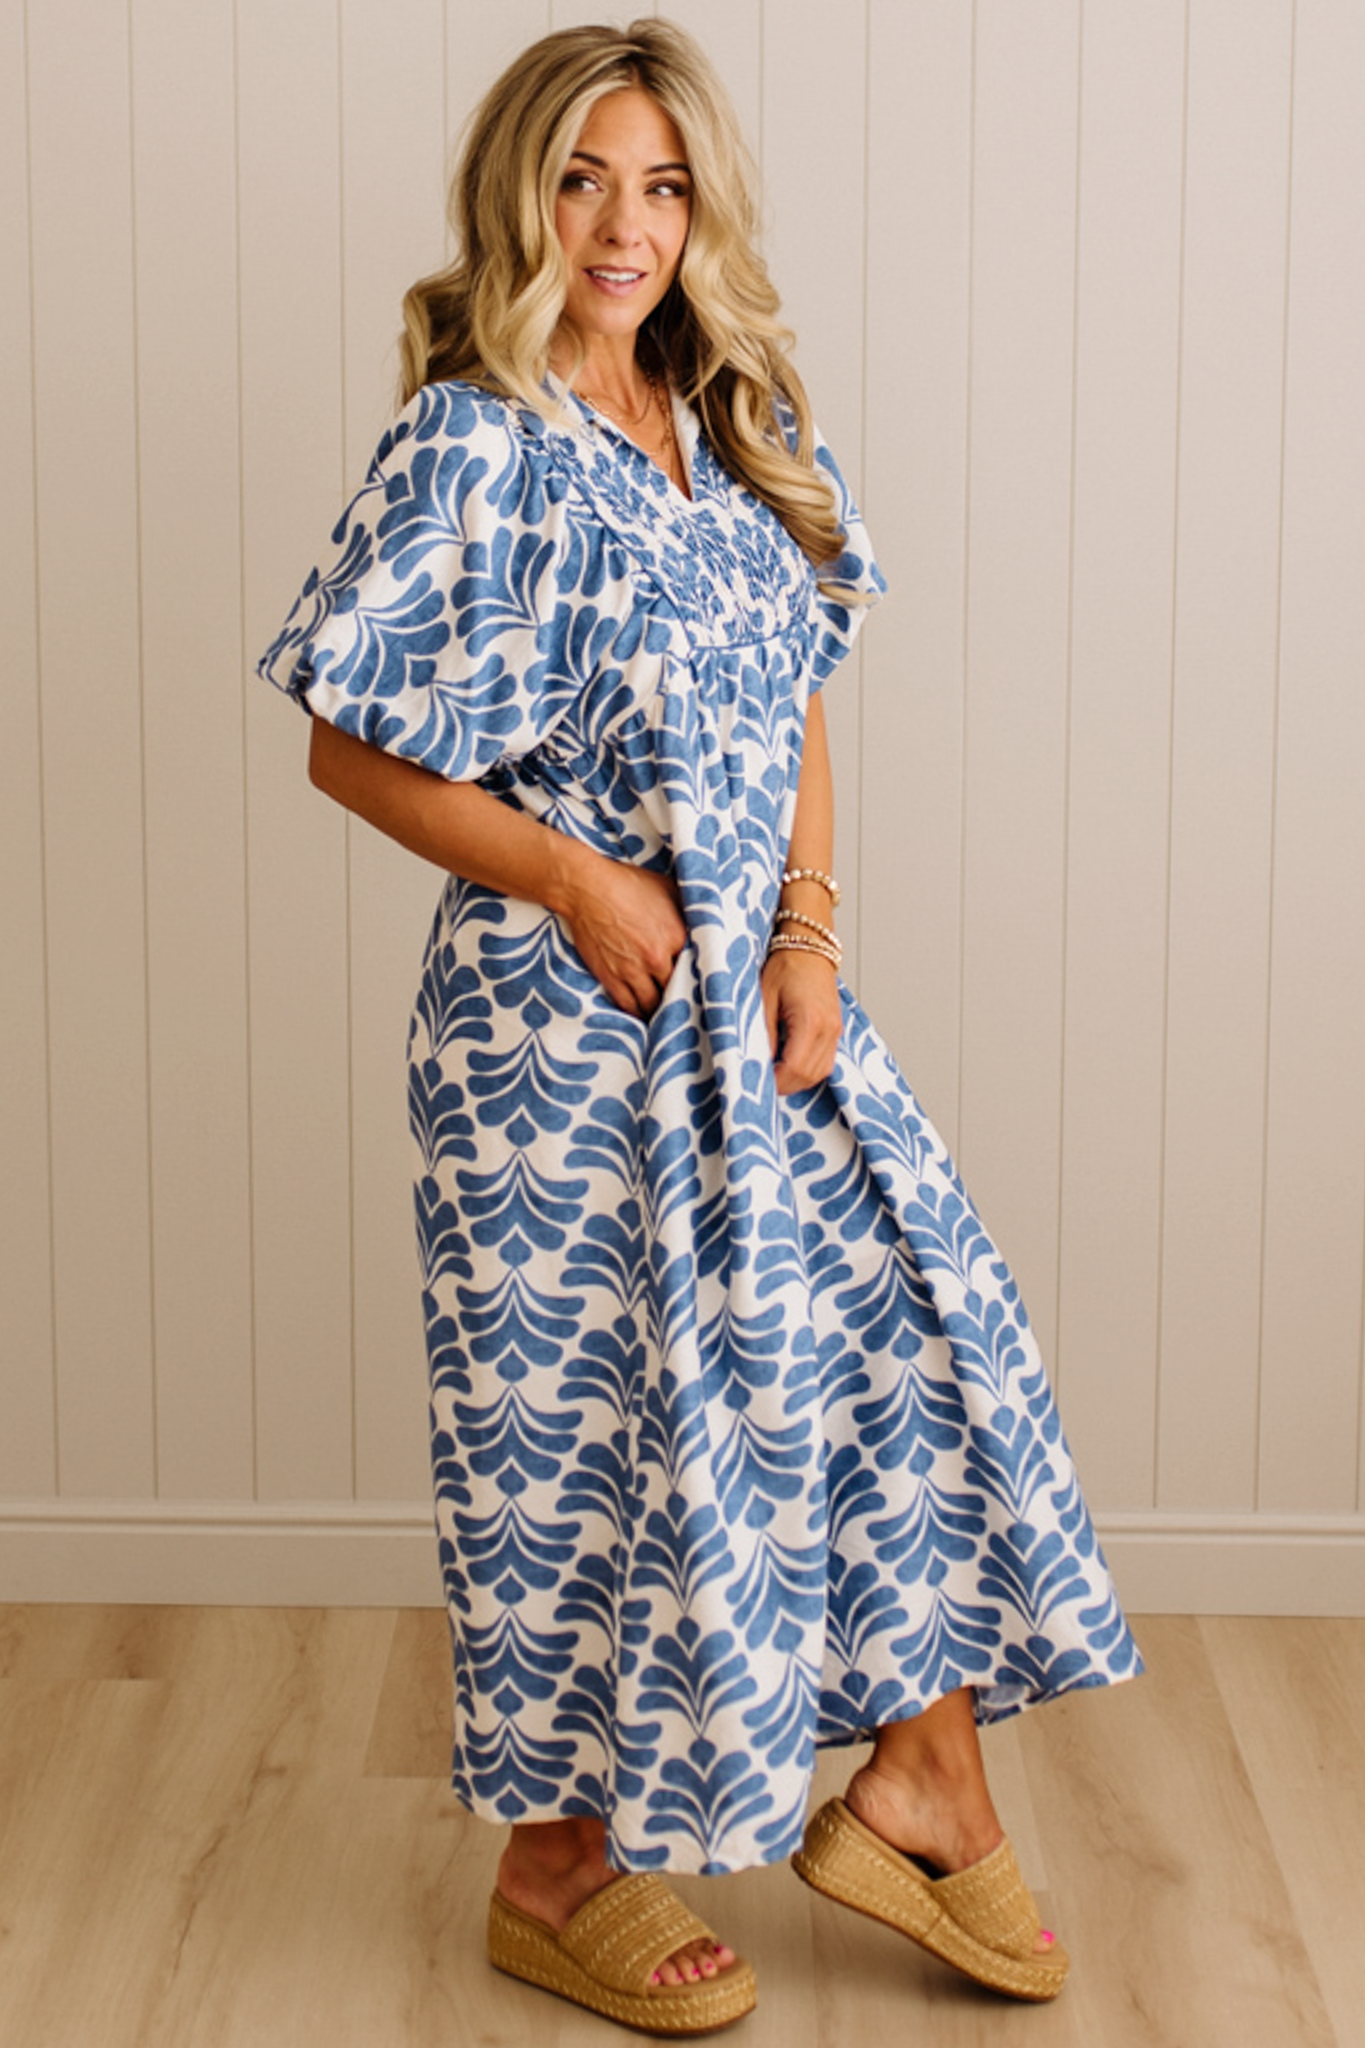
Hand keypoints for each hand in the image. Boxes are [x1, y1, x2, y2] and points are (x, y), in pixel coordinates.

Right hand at [559, 852, 686, 1016]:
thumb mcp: (667, 888)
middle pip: (676, 989)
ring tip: (665, 1014)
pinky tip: (643, 1015)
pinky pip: (628, 1005)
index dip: (697, 974)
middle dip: (681, 996)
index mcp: (676, 936)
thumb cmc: (627, 884)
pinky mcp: (611, 978)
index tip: (701, 981)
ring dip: (660, 1010)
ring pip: (653, 1004)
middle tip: (685, 1004)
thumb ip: (688, 907)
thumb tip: (702, 918)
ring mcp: (633, 971)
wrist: (587, 889)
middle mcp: (658, 958)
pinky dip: (637, 1013)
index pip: (696, 966)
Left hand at [762, 947, 841, 1094]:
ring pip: (820, 1073)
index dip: (776, 1081)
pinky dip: (807, 1071)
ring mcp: (835, 1031)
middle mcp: (829, 1029)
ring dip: (797, 1080)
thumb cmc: (786, 965)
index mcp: (811, 1020)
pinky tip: (790, 1065)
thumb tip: (758, 1062)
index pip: (796, 1067)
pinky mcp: (836, 1031)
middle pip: (809, 1075)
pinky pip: (825, 1063)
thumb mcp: (764, 997)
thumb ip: (763, 1033)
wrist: (809, 946)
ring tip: (774, 1075)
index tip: (759, 1083)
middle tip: (762, 1083)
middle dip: (785, 1085)